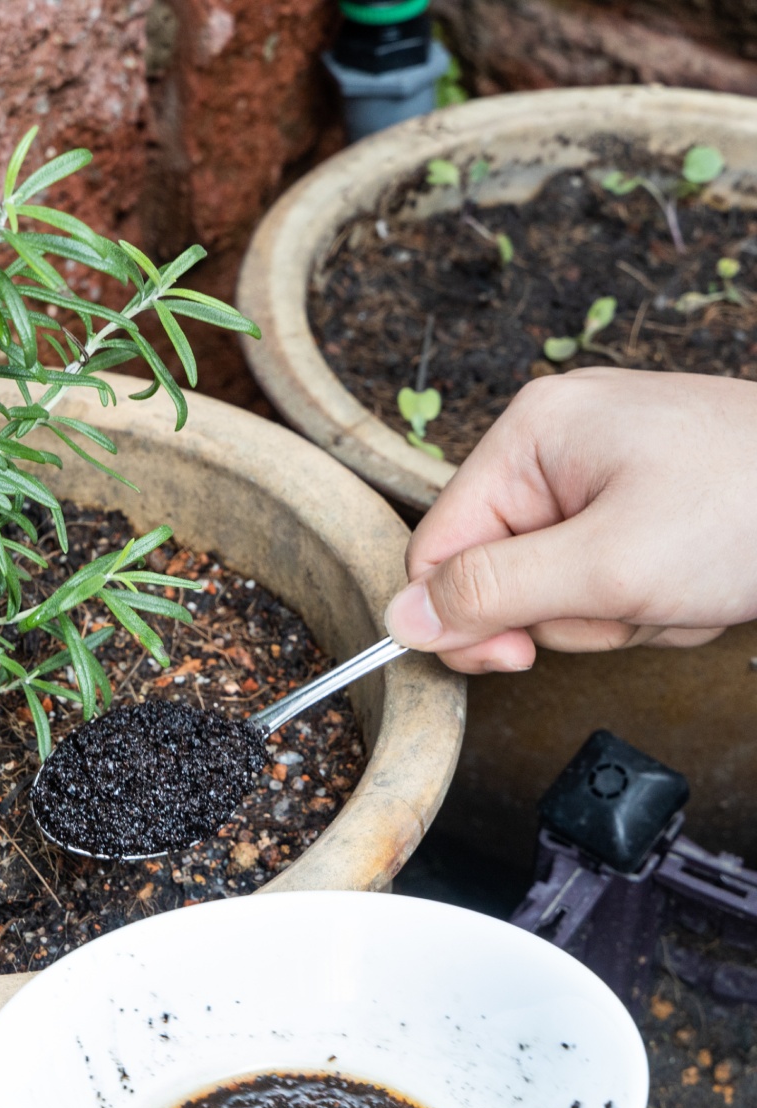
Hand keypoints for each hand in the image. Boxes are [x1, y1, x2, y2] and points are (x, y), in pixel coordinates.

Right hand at [383, 369, 756, 673]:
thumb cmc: (750, 508)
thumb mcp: (606, 566)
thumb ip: (492, 593)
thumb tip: (401, 617)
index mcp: (530, 435)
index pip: (440, 547)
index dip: (467, 616)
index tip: (516, 657)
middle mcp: (557, 447)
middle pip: (500, 573)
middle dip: (569, 612)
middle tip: (629, 601)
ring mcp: (604, 476)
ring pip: (558, 590)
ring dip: (618, 613)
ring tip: (677, 587)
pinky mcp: (642, 506)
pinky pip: (607, 582)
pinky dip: (650, 603)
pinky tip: (696, 583)